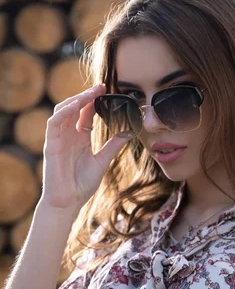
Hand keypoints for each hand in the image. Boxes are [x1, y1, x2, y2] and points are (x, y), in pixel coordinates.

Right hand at [40, 84, 133, 210]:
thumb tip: (130, 132)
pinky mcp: (51, 145)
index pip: (86, 113)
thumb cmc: (82, 184)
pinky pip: (54, 123)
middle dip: (86, 96)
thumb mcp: (102, 161)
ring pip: (63, 111)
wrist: (69, 202)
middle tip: (101, 86)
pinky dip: (64, 112)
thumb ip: (113, 146)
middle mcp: (68, 135)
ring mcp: (58, 138)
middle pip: (75, 108)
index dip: (94, 101)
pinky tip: (77, 105)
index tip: (107, 90)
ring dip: (76, 100)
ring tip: (91, 93)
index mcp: (80, 137)